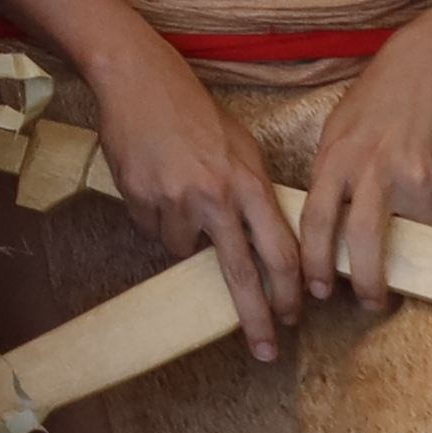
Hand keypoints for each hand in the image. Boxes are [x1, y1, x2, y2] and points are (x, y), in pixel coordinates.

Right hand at [88, 37, 308, 351]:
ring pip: (184, 250)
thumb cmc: (197, 114)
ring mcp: (175, 199)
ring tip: (178, 200)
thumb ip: (255, 196)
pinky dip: (156, 219)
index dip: (289, 292)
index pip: (280, 253)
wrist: (138, 80)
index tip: (293, 318)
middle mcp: (216, 197)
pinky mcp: (139, 197)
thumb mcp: (244, 150)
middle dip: (257, 319)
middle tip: (266, 352)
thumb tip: (263, 243)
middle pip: (242, 274)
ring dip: (185, 240)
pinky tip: (155, 187)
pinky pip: (151, 229)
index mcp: (249, 184)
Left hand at [292, 18, 431, 318]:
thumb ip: (334, 170)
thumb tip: (328, 218)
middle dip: (364, 282)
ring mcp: (415, 176)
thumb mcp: (340, 128)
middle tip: (368, 303)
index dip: (312, 261)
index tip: (313, 289)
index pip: (315, 220)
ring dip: (419, 252)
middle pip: (364, 241)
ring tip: (417, 252)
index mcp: (335, 158)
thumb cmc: (383, 96)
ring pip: (418, 237)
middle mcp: (372, 170)